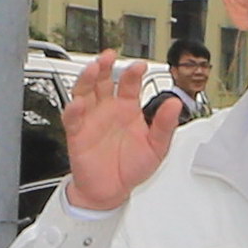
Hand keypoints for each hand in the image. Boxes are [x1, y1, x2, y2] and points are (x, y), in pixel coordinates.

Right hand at [56, 54, 175, 213]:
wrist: (112, 191)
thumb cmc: (132, 167)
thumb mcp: (157, 147)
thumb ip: (165, 125)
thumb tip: (175, 104)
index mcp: (128, 109)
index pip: (130, 84)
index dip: (133, 73)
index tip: (140, 66)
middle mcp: (108, 109)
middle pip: (104, 81)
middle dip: (106, 66)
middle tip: (109, 56)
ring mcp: (91, 119)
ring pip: (85, 92)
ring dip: (87, 79)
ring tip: (94, 69)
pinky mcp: (77, 133)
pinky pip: (72, 118)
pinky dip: (73, 109)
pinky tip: (78, 103)